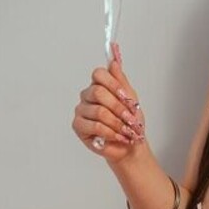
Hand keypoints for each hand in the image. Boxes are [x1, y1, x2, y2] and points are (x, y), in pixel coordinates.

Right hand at [72, 41, 145, 163]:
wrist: (131, 145)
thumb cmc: (130, 123)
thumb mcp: (131, 99)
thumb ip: (121, 80)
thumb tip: (114, 63)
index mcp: (99, 85)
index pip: (99, 74)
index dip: (113, 84)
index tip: (125, 96)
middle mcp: (87, 95)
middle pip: (98, 92)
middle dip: (118, 107)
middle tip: (130, 118)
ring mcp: (81, 110)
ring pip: (99, 111)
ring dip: (117, 123)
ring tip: (126, 131)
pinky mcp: (78, 125)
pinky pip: (94, 126)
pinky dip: (110, 132)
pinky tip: (117, 136)